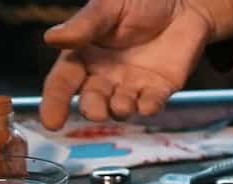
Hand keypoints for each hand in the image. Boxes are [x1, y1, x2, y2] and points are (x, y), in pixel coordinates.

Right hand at [40, 0, 232, 129]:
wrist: (181, 3)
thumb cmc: (139, 2)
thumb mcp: (107, 8)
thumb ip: (84, 26)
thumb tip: (52, 39)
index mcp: (85, 56)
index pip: (64, 82)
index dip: (55, 102)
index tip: (51, 123)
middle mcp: (106, 75)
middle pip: (93, 100)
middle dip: (93, 109)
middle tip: (96, 113)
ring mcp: (133, 84)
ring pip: (121, 106)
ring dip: (120, 109)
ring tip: (122, 105)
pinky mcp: (160, 88)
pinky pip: (152, 103)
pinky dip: (149, 107)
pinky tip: (147, 107)